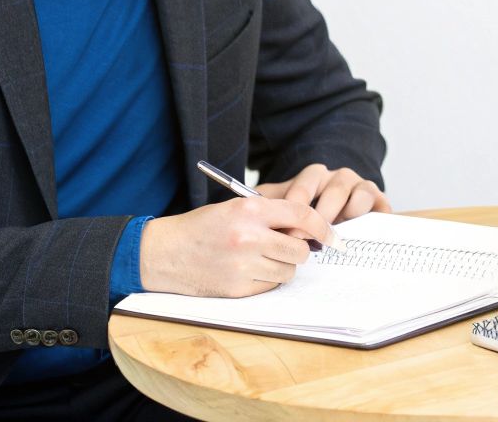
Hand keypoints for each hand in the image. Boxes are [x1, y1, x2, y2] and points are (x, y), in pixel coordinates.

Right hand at [139, 197, 334, 296]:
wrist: (164, 253)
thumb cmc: (202, 227)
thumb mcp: (235, 208)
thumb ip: (271, 215)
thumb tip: (308, 230)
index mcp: (249, 210)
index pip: (302, 215)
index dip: (323, 226)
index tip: (333, 237)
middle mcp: (249, 237)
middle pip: (299, 250)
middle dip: (299, 250)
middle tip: (285, 247)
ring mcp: (243, 265)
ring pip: (287, 271)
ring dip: (282, 267)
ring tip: (260, 258)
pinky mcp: (237, 289)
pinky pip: (270, 287)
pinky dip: (266, 281)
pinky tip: (247, 271)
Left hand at [256, 163, 389, 222]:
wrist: (339, 229)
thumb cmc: (305, 223)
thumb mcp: (282, 211)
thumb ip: (269, 206)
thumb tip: (247, 206)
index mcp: (314, 177)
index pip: (306, 185)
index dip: (297, 206)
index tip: (286, 228)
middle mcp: (339, 178)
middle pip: (334, 188)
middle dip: (321, 213)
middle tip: (310, 237)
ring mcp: (361, 188)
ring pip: (358, 193)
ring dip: (347, 213)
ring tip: (334, 235)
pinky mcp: (379, 202)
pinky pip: (378, 204)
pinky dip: (369, 216)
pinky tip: (355, 231)